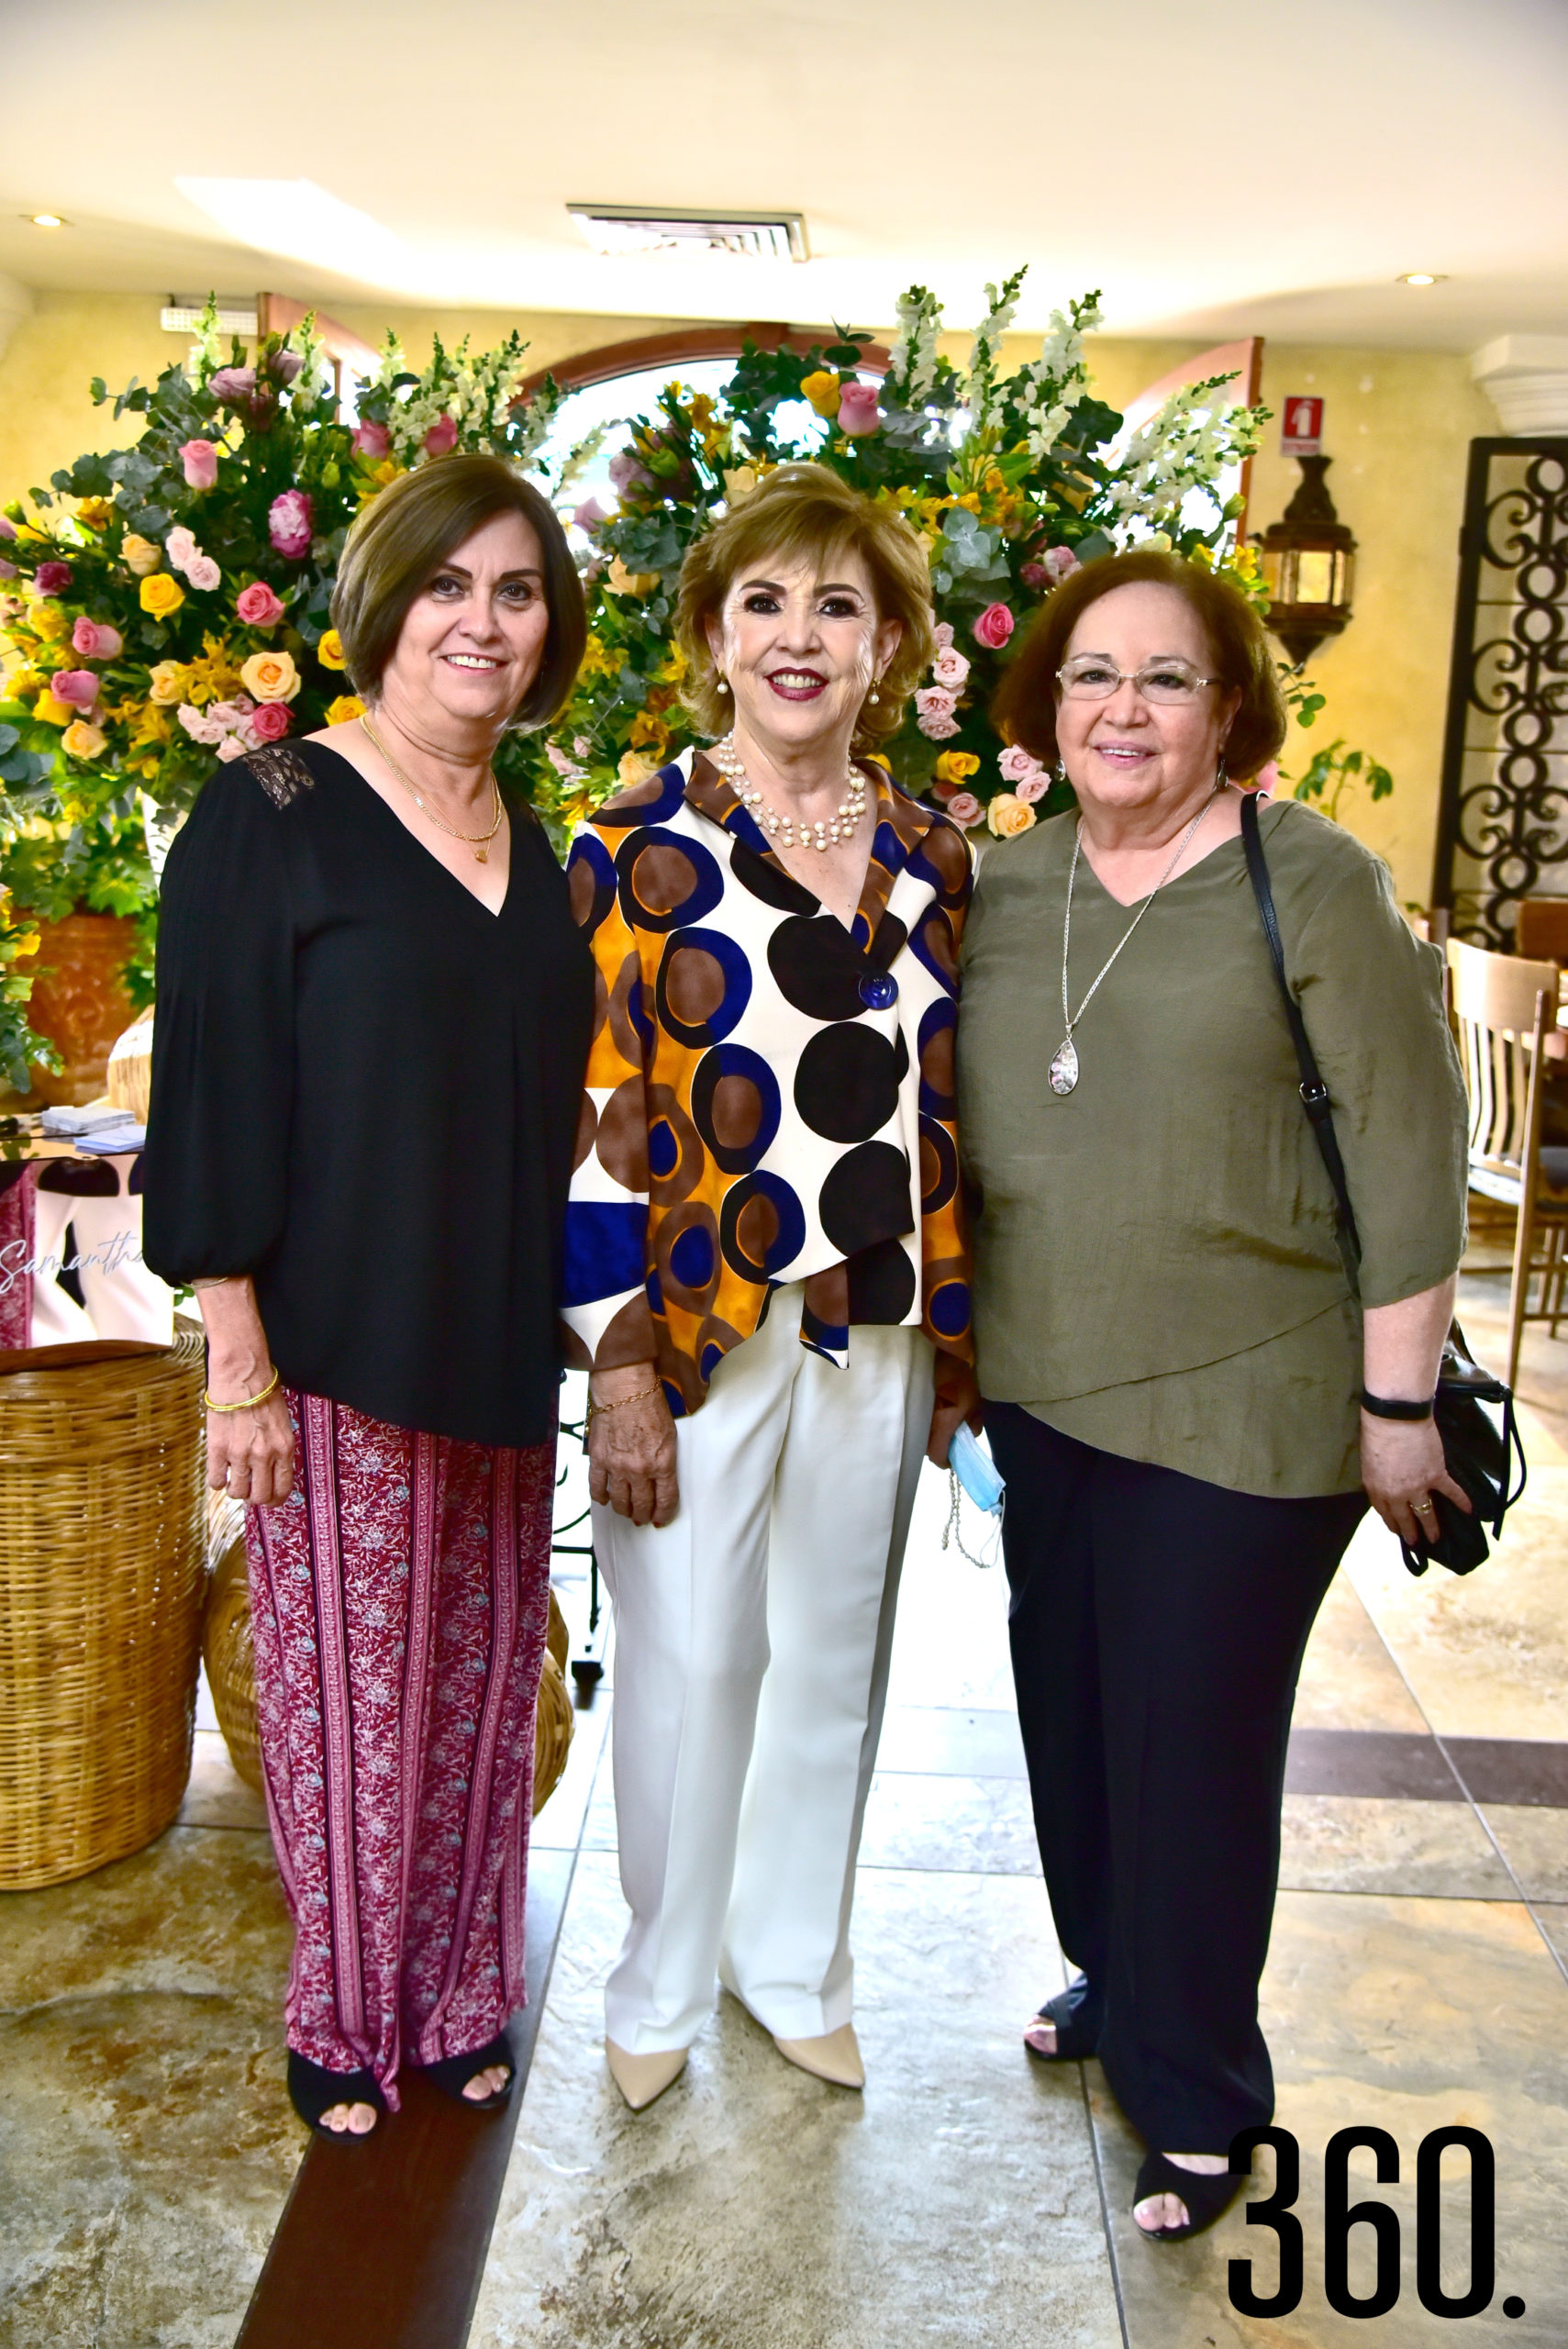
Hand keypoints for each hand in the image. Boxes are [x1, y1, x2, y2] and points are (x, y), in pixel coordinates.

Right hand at [206, 1383, 295, 1506]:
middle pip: (260, 1496)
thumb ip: (279, 1449)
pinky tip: (219, 1472)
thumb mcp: (282, 1424)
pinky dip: (217, 1481)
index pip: (283, 1488)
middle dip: (255, 1498)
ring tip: (233, 1480)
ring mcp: (240, 1454)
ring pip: (237, 1492)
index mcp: (284, 1448)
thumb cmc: (263, 1395)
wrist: (242, 1377)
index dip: (275, 1500)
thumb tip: (272, 1471)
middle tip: (249, 1491)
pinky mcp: (218, 1449)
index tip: (269, 1500)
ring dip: (235, 1490)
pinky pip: (216, 1480)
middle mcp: (264, 1455)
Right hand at [587, 1365, 678, 1526]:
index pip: (665, 1500)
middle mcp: (640, 1470)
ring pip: (620, 1502)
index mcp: (662, 1463)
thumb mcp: (670, 1436)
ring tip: (626, 1511)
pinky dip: (601, 1497)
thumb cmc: (649, 1405)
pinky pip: (597, 1487)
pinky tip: (605, 1499)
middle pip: (641, 1505)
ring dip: (624, 1510)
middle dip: (643, 1515)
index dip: (663, 1514)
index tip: (661, 1519)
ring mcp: (617, 1467)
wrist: (624, 1389)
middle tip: (642, 1517)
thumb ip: (665, 1461)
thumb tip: (660, 1480)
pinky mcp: (599, 1460)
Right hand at [927, 1353, 981, 1469]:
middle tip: (950, 1438)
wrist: (943, 1357)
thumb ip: (974, 1425)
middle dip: (939, 1447)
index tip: (953, 1458)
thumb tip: (970, 1435)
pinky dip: (924, 1424)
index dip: (946, 1461)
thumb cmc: (961, 1382)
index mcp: (942, 1428)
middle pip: (928, 1449)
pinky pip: (916, 1424)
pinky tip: (933, 1414)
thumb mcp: (975, 1405)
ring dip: (931, 1436)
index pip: (938, 1457)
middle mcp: (925, 1426)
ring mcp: (916, 1416)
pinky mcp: (912, 1407)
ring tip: (941, 1424)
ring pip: (920, 1437)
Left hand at [1360, 1410, 1470, 1546]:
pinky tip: (1469, 1510)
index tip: (1397, 1531)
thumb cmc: (1376, 1434)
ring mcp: (1418, 1486)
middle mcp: (1397, 1494)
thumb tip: (1387, 1486)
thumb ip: (1378, 1479)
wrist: (1395, 1419)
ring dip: (1432, 1528)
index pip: (1384, 1513)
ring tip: (1436, 1538)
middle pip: (1404, 1518)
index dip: (1392, 1523)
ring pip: (1426, 1513)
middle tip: (1416, 1543)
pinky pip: (1451, 1492)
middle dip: (1411, 1533)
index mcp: (1377, 1489)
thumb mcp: (1368, 1463)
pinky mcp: (1437, 1476)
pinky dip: (1461, 1501)